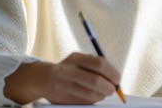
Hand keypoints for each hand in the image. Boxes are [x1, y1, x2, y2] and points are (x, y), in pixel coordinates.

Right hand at [4, 52, 120, 104]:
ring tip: (102, 93)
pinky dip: (92, 101)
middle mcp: (68, 71)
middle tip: (112, 89)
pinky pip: (84, 102)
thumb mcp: (79, 60)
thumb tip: (115, 78)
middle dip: (109, 88)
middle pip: (96, 81)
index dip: (112, 73)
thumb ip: (96, 65)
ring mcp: (64, 85)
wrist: (44, 78)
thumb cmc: (69, 69)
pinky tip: (91, 96)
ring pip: (91, 95)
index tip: (117, 79)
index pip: (99, 64)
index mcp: (75, 57)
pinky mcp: (62, 99)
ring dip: (101, 96)